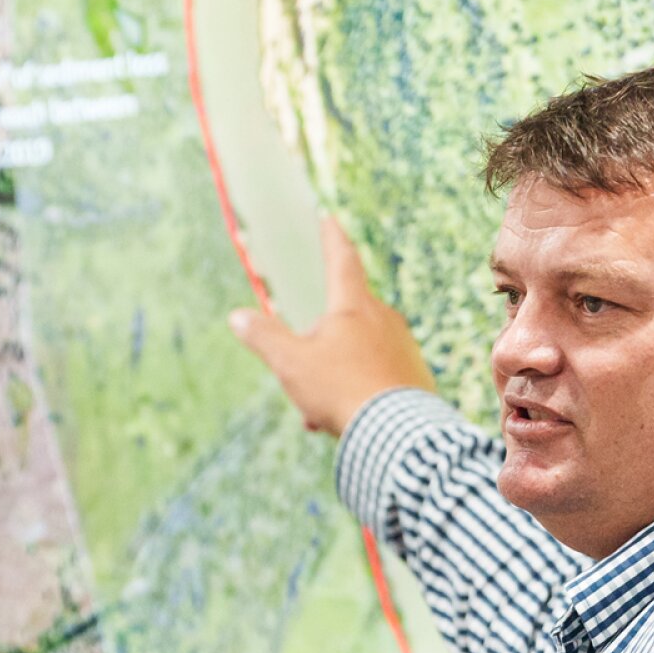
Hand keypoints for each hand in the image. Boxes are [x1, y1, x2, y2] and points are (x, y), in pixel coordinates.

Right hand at [228, 216, 432, 434]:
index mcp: (354, 306)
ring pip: (360, 350)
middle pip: (347, 314)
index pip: (342, 259)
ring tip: (318, 407)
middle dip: (322, 338)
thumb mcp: (291, 363)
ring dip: (336, 371)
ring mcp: (404, 346)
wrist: (396, 433)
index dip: (331, 238)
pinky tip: (343, 418)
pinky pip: (379, 374)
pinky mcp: (416, 375)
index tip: (328, 219)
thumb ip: (263, 337)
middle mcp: (385, 318)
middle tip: (303, 367)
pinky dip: (358, 390)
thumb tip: (237, 317)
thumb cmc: (341, 391)